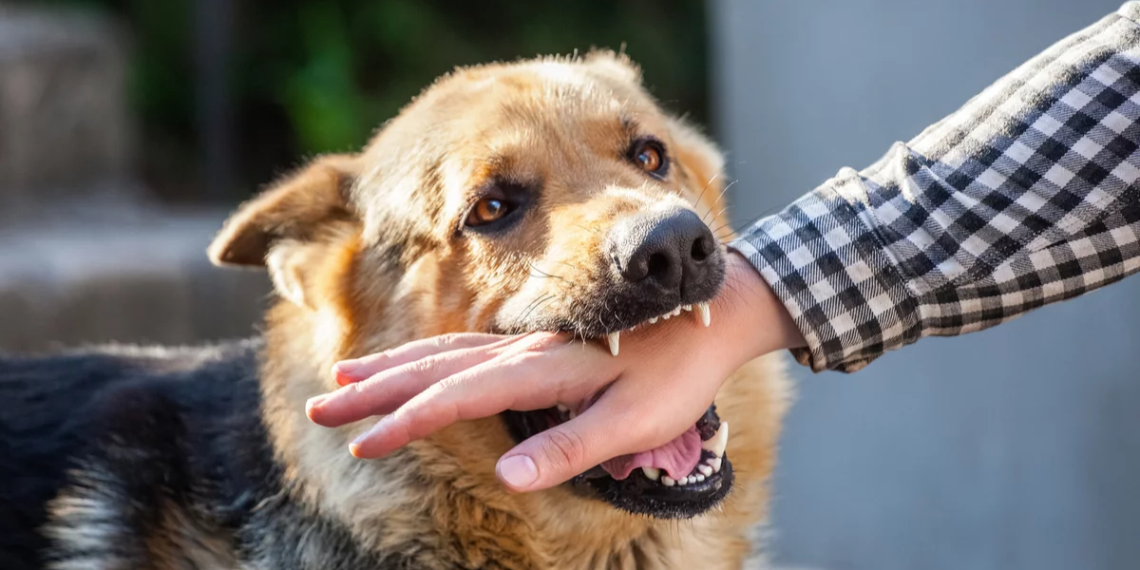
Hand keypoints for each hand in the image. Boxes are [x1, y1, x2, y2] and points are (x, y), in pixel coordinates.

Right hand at [305, 252, 803, 491]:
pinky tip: (414, 365)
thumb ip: (572, 447)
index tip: (363, 443)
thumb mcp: (636, 420)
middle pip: (434, 367)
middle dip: (375, 389)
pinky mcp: (538, 343)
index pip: (459, 397)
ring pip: (444, 351)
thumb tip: (508, 476)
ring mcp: (529, 342)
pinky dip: (428, 356)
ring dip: (392, 366)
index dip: (407, 422)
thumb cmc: (679, 373)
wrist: (714, 312)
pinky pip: (468, 348)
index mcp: (544, 369)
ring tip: (345, 377)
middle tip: (322, 405)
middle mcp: (526, 349)